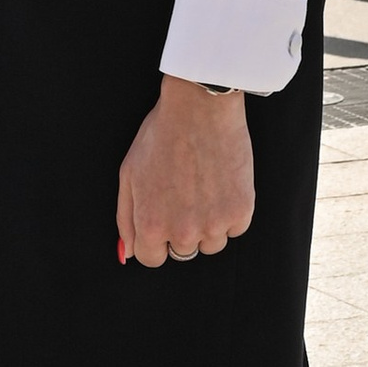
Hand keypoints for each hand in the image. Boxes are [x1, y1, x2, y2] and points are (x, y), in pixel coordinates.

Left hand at [117, 79, 254, 266]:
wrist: (201, 108)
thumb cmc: (161, 136)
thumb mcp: (129, 174)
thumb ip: (126, 219)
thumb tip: (129, 254)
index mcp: (151, 225)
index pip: (151, 258)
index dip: (155, 236)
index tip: (163, 214)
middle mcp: (183, 232)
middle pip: (183, 251)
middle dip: (181, 228)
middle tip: (184, 192)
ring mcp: (214, 224)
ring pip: (211, 243)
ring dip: (208, 223)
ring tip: (203, 186)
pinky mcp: (241, 212)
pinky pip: (235, 228)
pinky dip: (231, 211)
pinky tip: (221, 182)